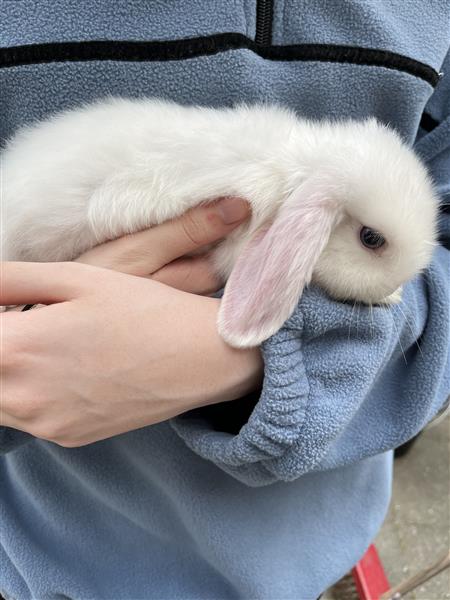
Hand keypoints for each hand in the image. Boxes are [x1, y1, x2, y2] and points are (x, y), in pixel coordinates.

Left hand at [0, 199, 262, 446]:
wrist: (199, 358)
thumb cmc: (142, 310)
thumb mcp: (76, 277)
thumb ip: (11, 280)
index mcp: (17, 348)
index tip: (11, 314)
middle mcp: (22, 396)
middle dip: (2, 348)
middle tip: (27, 327)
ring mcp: (45, 423)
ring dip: (6, 373)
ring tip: (44, 346)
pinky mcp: (67, 436)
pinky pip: (28, 418)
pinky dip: (31, 394)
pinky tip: (67, 371)